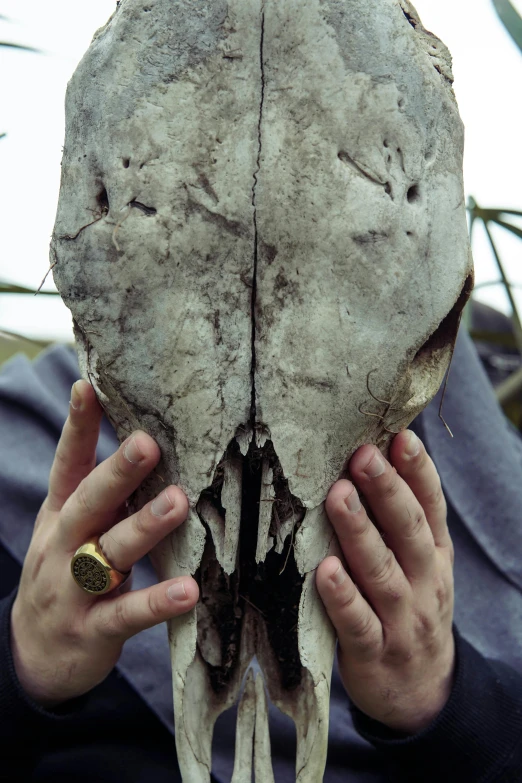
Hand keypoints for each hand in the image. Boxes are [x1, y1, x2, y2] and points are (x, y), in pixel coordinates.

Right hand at [11, 380, 198, 707]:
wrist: (32, 655)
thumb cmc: (64, 575)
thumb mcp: (69, 531)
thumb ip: (100, 495)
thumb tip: (142, 442)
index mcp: (59, 517)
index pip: (66, 466)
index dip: (76, 428)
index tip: (88, 387)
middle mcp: (61, 547)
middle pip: (88, 504)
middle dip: (116, 473)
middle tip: (146, 444)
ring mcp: (73, 591)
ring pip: (107, 554)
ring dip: (142, 527)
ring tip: (177, 503)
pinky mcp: (92, 631)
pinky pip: (126, 615)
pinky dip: (156, 603)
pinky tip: (188, 590)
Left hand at [316, 430, 454, 733]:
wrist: (421, 692)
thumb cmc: (410, 609)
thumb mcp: (420, 565)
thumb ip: (400, 521)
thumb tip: (373, 458)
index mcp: (434, 555)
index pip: (431, 507)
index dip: (418, 471)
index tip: (400, 437)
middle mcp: (424, 582)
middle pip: (408, 531)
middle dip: (387, 490)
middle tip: (364, 455)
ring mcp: (401, 619)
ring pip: (382, 571)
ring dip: (360, 532)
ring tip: (339, 495)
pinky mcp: (374, 652)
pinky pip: (358, 623)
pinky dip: (343, 597)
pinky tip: (325, 572)